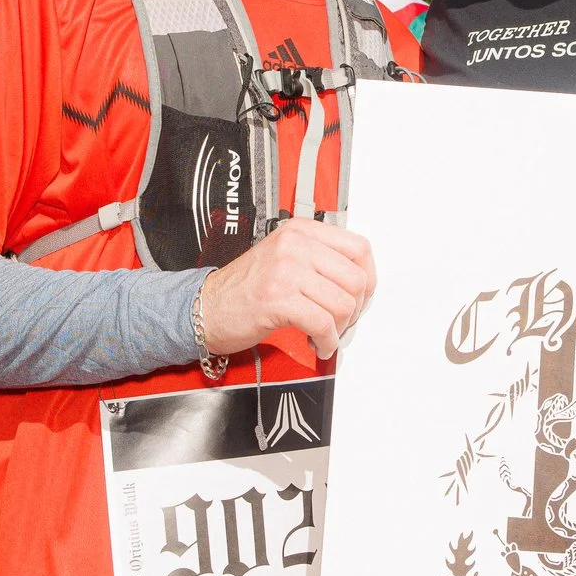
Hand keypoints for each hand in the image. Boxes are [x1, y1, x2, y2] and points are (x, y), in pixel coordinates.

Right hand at [198, 218, 376, 361]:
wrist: (206, 307)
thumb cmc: (245, 288)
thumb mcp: (285, 257)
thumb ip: (319, 259)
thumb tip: (360, 281)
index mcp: (300, 231)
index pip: (358, 248)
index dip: (368, 278)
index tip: (361, 297)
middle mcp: (294, 245)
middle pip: (356, 279)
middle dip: (354, 310)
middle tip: (341, 321)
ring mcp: (285, 270)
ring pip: (342, 304)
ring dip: (339, 329)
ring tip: (325, 334)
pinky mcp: (278, 299)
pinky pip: (323, 324)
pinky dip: (327, 341)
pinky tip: (318, 344)